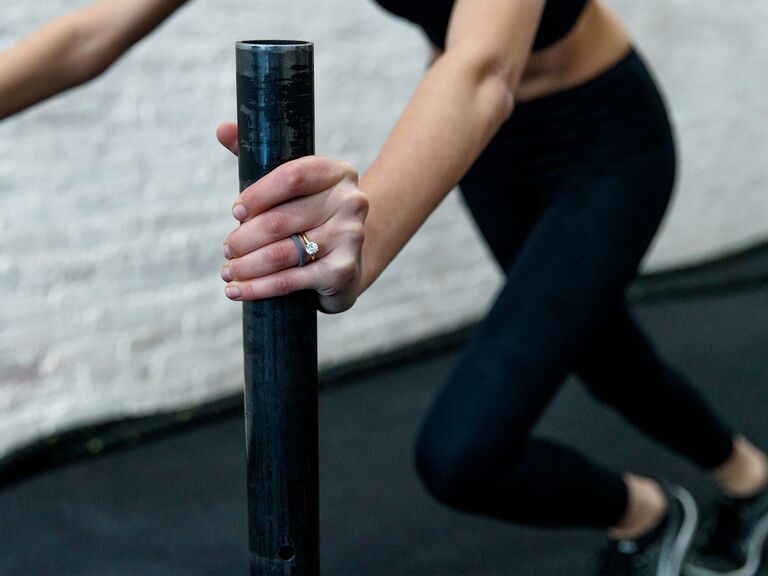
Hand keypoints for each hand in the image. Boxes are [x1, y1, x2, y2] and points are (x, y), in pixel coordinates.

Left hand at [216, 123, 368, 313]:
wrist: (348, 262)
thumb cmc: (310, 217)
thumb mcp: (290, 186)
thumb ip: (258, 155)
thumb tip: (222, 129)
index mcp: (337, 172)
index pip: (291, 176)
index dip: (256, 194)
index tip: (234, 212)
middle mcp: (351, 201)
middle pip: (280, 220)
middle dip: (244, 238)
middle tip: (227, 248)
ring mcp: (351, 237)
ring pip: (281, 253)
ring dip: (246, 265)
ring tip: (227, 271)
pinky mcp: (344, 270)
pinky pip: (290, 280)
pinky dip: (257, 288)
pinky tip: (236, 290)